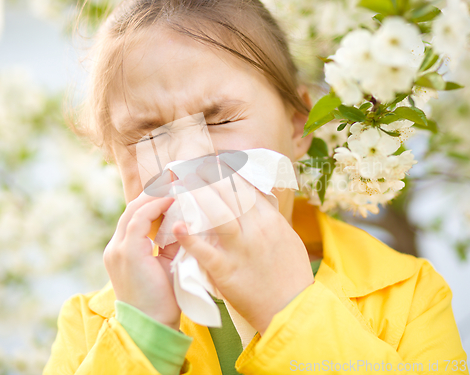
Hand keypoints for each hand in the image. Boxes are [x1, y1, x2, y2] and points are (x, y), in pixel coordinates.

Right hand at [103, 172, 183, 330]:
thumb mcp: (165, 264)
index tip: (171, 189)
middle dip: (153, 192)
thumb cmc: (162, 298)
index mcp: (123, 250)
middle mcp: (116, 247)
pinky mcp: (127, 252)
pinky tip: (171, 199)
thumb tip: (182, 223)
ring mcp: (118, 249)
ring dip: (155, 195)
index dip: (153, 201)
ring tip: (174, 184)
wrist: (153, 325)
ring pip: (134, 211)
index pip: (135, 217)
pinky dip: (155, 206)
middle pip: (133, 209)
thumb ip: (168, 244)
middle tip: (173, 178)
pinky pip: (140, 220)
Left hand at [171, 158, 314, 334]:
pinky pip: (206, 251)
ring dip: (197, 197)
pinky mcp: (227, 270)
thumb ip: (271, 215)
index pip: (246, 187)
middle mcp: (256, 228)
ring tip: (179, 184)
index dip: (225, 172)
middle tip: (187, 165)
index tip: (210, 161)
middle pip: (229, 194)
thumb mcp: (287, 237)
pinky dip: (191, 238)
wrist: (293, 308)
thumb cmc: (291, 273)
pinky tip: (177, 226)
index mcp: (270, 219)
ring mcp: (241, 249)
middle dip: (207, 177)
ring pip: (218, 214)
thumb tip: (260, 194)